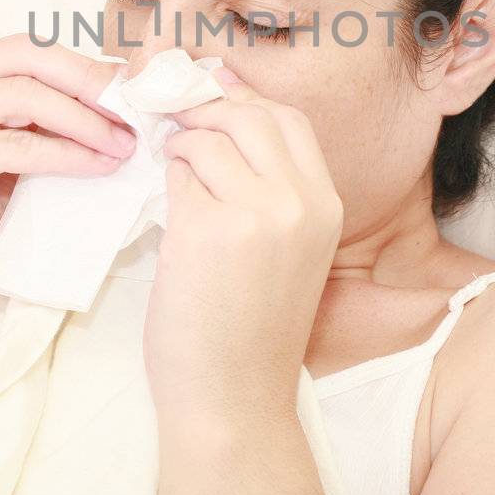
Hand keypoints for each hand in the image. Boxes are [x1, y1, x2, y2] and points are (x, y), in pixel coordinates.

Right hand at [0, 34, 136, 313]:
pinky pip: (20, 146)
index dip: (81, 65)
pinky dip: (67, 155)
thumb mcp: (3, 155)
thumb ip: (38, 125)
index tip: (128, 89)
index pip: (25, 50)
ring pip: (28, 97)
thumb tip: (112, 109)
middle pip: (28, 58)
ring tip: (123, 143)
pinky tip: (98, 166)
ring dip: (86, 120)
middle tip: (133, 110)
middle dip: (88, 81)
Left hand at [146, 66, 344, 424]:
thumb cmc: (251, 326)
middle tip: (176, 122)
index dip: (244, 99)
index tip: (211, 96)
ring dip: (181, 149)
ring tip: (173, 177)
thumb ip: (268, 183)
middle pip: (249, 114)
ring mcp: (254, 213)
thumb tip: (224, 102)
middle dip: (205, 109)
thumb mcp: (289, 247)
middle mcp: (298, 202)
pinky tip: (171, 215)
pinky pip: (177, 178)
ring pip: (207, 140)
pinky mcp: (205, 228)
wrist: (233, 398)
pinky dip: (167, 185)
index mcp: (326, 205)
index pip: (289, 119)